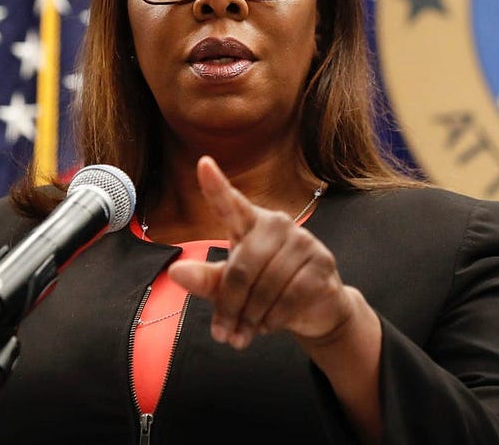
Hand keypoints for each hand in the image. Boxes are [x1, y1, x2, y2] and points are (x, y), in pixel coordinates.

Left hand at [167, 156, 358, 350]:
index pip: (231, 203)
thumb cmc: (266, 292)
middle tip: (223, 335)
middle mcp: (279, 224)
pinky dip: (273, 318)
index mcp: (252, 224)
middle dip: (229, 306)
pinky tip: (268, 326)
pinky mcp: (322, 263)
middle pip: (242, 266)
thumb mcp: (232, 288)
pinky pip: (289, 296)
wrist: (316, 309)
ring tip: (244, 334)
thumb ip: (206, 280)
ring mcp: (303, 242)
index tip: (203, 164)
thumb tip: (176, 272)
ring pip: (265, 285)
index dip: (216, 185)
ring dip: (250, 318)